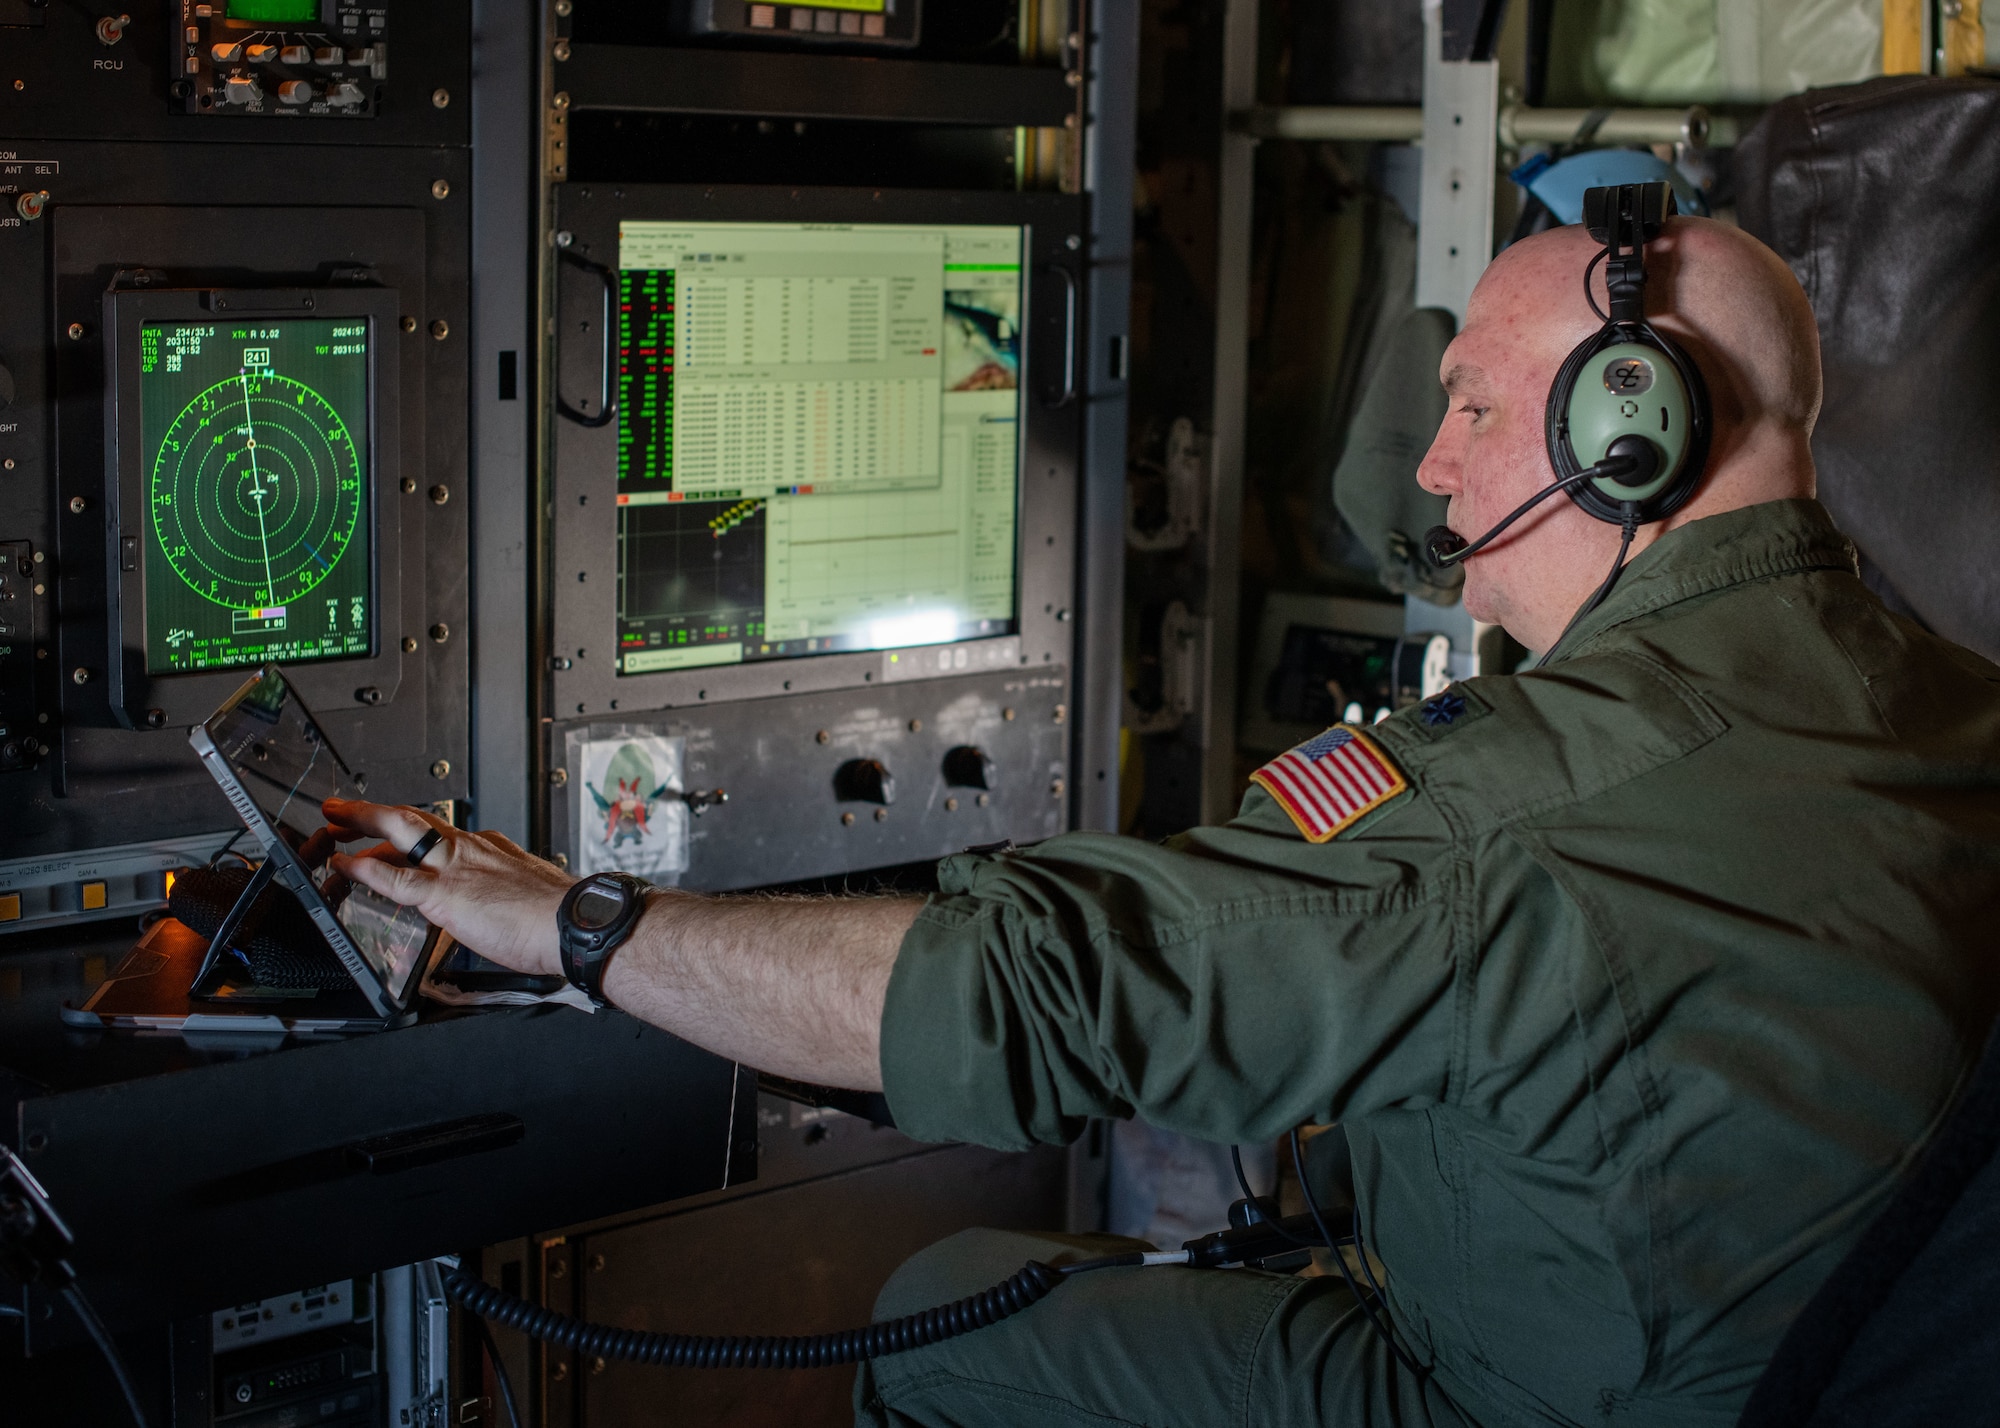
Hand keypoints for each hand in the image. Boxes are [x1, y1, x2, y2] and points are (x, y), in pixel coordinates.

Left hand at [322, 798, 574, 977]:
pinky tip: (342, 867)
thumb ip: (504, 895)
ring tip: (333, 823)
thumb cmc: (561, 919)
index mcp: (491, 850)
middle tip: (346, 809)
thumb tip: (499, 910)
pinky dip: (363, 869)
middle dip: (375, 811)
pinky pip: (394, 878)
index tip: (399, 830)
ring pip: (399, 831)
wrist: (576, 923)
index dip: (413, 830)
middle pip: (413, 818)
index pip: (441, 833)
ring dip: (361, 822)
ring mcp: (455, 868)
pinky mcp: (445, 894)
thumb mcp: (528, 894)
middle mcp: (470, 849)